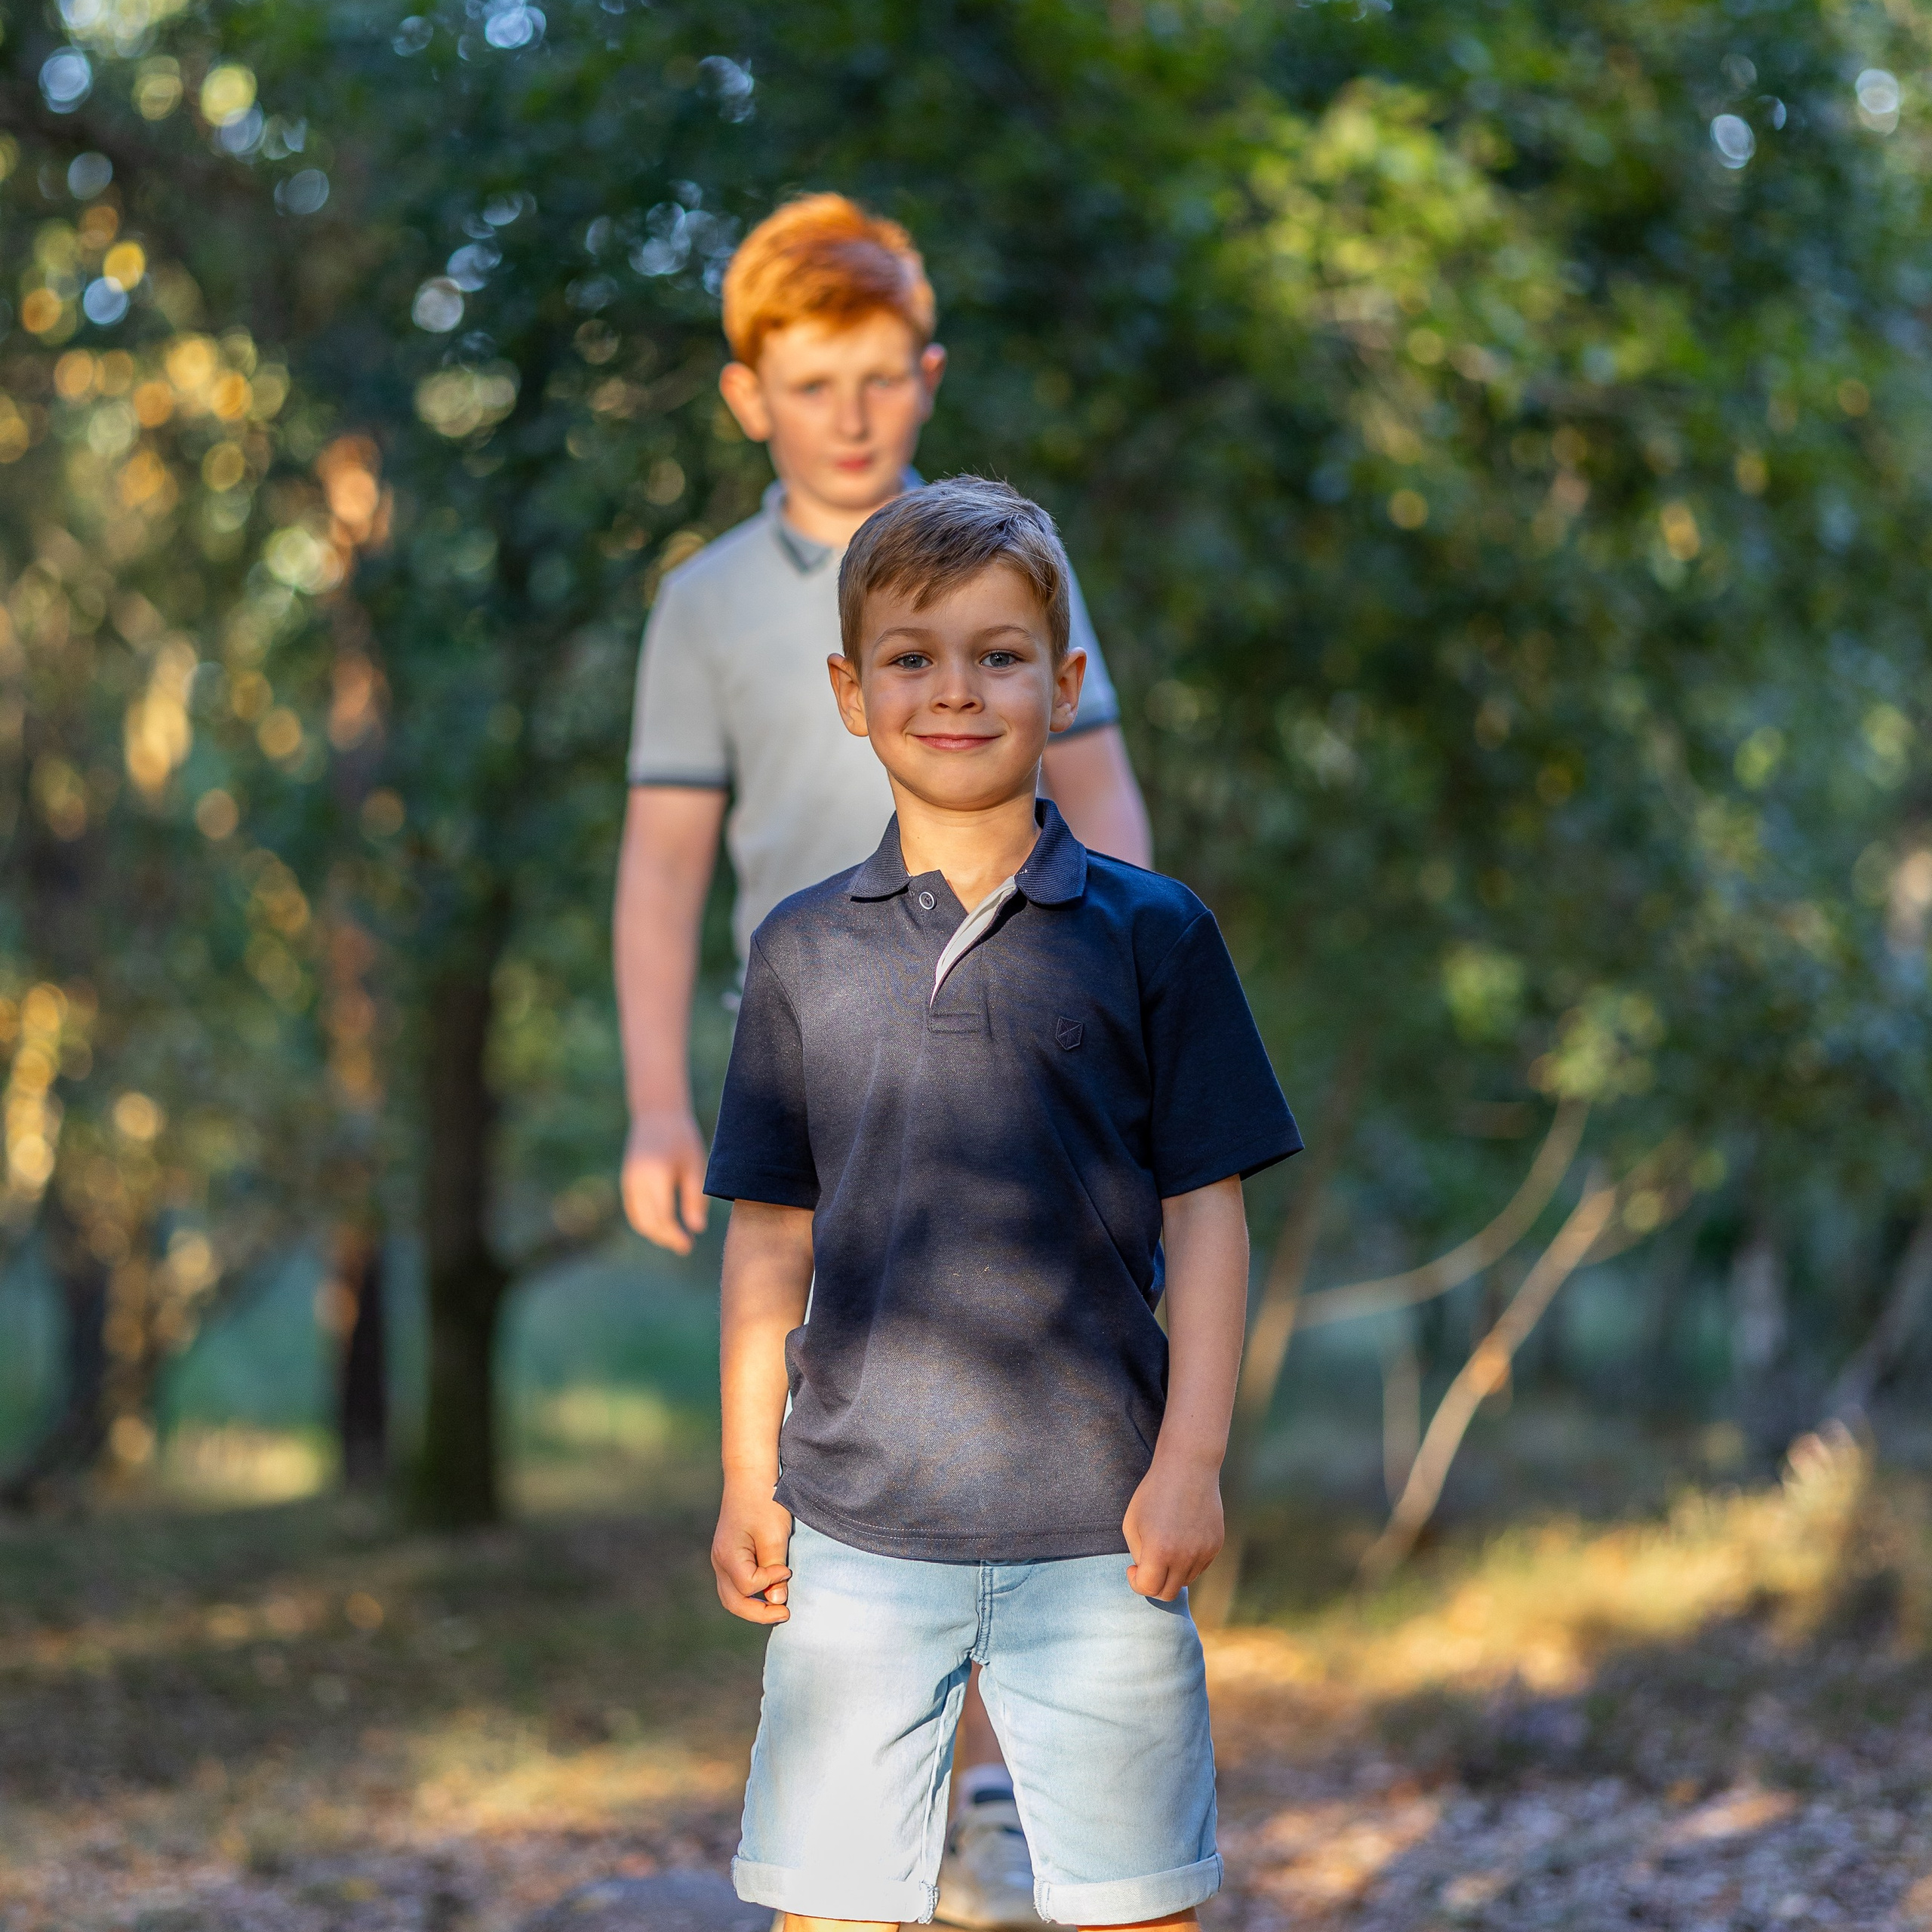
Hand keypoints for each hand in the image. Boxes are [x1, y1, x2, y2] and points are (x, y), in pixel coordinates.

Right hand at [622, 1110, 709, 1253]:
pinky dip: (646, 1222)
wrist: (657, 1114)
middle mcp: (637, 1182)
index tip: (688, 1245)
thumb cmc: (682, 1138)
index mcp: (656, 1177)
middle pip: (648, 1222)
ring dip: (655, 1233)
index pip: (663, 1217)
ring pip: (638, 1219)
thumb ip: (695, 1198)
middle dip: (665, 1238)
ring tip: (675, 1239)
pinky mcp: (627, 1180)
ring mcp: (628, 1181)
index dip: (675, 1236)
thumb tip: (697, 1229)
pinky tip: (663, 1225)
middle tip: (684, 1246)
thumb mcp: (695, 1166)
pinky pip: (633, 1209)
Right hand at [711, 1479, 793, 1623]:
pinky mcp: (728, 1556)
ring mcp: (720, 1560)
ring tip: (777, 1609)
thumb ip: (774, 1569)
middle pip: (734, 1602)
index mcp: (728, 1555)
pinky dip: (750, 1595)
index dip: (771, 1582)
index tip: (787, 1569)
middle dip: (760, 1613)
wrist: (750, 1477)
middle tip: (785, 1614)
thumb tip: (776, 1600)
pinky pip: (734, 1585)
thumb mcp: (774, 1535)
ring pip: (731, 1597)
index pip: (749, 1587)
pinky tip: (768, 1593)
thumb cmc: (764, 1502)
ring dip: (753, 1607)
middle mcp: (719, 1562)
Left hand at [1123, 1453, 1223, 1602]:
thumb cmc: (1154, 1493)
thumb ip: (1139, 1555)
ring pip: (1185, 1581)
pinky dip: (1187, 1561)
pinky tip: (1181, 1537)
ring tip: (1165, 1545)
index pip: (1148, 1589)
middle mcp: (1185, 1556)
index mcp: (1160, 1551)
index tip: (1133, 1568)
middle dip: (1154, 1585)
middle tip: (1147, 1566)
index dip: (1136, 1582)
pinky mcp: (1216, 1545)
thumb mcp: (1133, 1523)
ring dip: (1172, 1572)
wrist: (1188, 1468)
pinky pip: (1199, 1567)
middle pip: (1168, 1593)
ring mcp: (1204, 1552)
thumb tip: (1148, 1574)